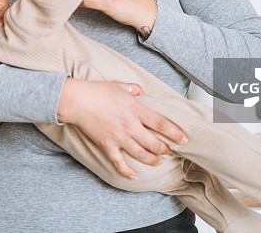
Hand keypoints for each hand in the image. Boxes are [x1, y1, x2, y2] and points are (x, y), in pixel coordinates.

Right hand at [56, 78, 186, 178]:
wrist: (77, 100)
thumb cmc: (97, 91)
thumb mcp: (120, 85)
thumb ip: (135, 89)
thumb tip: (144, 93)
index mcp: (136, 109)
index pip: (162, 124)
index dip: (175, 133)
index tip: (183, 139)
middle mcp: (130, 125)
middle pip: (154, 143)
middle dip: (165, 149)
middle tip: (169, 151)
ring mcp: (119, 137)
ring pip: (141, 154)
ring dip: (152, 160)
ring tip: (158, 161)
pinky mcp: (107, 145)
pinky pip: (119, 162)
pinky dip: (127, 171)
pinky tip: (133, 175)